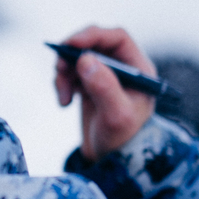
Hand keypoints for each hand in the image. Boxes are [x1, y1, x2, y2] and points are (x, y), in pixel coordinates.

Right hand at [54, 25, 155, 161]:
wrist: (112, 163)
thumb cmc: (123, 141)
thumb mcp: (117, 116)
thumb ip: (104, 87)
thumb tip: (86, 59)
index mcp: (139, 69)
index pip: (116, 38)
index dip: (93, 35)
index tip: (71, 44)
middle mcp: (123, 68)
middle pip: (93, 44)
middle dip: (72, 54)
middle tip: (59, 68)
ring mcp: (105, 75)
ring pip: (78, 57)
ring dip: (64, 72)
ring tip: (63, 96)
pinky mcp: (89, 84)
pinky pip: (70, 71)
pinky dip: (62, 83)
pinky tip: (64, 102)